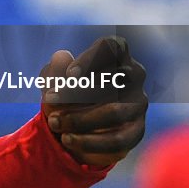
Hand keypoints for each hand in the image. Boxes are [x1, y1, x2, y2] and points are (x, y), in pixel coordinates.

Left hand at [40, 36, 146, 166]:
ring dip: (79, 119)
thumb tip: (62, 57)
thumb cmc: (64, 94)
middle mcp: (133, 75)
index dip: (91, 59)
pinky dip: (89, 141)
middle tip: (50, 99)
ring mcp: (138, 103)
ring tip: (54, 122)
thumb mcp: (52, 81)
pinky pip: (117, 139)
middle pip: (116, 78)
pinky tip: (67, 139)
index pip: (112, 47)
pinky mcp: (136, 130)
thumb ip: (55, 68)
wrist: (70, 127)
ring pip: (115, 111)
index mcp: (115, 54)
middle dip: (78, 91)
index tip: (70, 74)